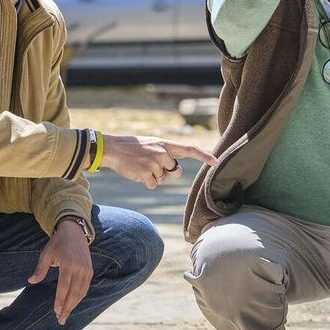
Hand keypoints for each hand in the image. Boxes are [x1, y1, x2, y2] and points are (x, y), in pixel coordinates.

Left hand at [30, 217, 93, 323]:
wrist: (75, 231)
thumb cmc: (57, 243)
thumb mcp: (46, 254)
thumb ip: (40, 269)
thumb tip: (31, 281)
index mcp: (68, 263)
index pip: (64, 287)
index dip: (60, 300)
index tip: (56, 311)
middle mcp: (79, 268)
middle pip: (74, 293)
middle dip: (67, 308)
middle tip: (60, 320)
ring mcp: (86, 270)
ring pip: (81, 292)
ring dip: (73, 305)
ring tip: (65, 314)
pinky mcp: (90, 270)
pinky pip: (85, 288)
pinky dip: (79, 297)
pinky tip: (72, 304)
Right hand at [100, 135, 217, 188]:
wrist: (113, 149)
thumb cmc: (133, 148)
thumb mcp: (152, 145)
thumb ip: (167, 155)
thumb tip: (177, 171)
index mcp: (165, 144)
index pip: (190, 149)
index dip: (204, 156)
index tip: (216, 162)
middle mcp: (162, 153)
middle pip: (175, 172)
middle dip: (167, 172)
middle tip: (150, 164)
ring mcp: (154, 163)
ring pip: (162, 179)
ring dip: (153, 177)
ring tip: (141, 166)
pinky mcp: (145, 174)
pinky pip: (153, 185)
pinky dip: (146, 182)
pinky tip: (137, 173)